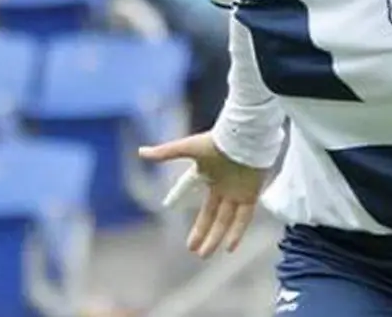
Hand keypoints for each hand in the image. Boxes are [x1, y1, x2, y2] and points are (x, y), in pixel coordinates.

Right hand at [138, 133, 267, 256]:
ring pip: (225, 219)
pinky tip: (228, 247)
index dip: (177, 194)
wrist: (248, 136)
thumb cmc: (218, 141)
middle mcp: (221, 184)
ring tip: (204, 254)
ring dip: (215, 237)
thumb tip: (141, 152)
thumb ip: (165, 152)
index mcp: (205, 171)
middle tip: (191, 249)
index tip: (167, 205)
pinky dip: (236, 232)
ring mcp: (236, 190)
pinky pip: (243, 217)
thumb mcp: (189, 147)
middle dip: (201, 231)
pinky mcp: (251, 194)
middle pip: (210, 212)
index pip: (187, 186)